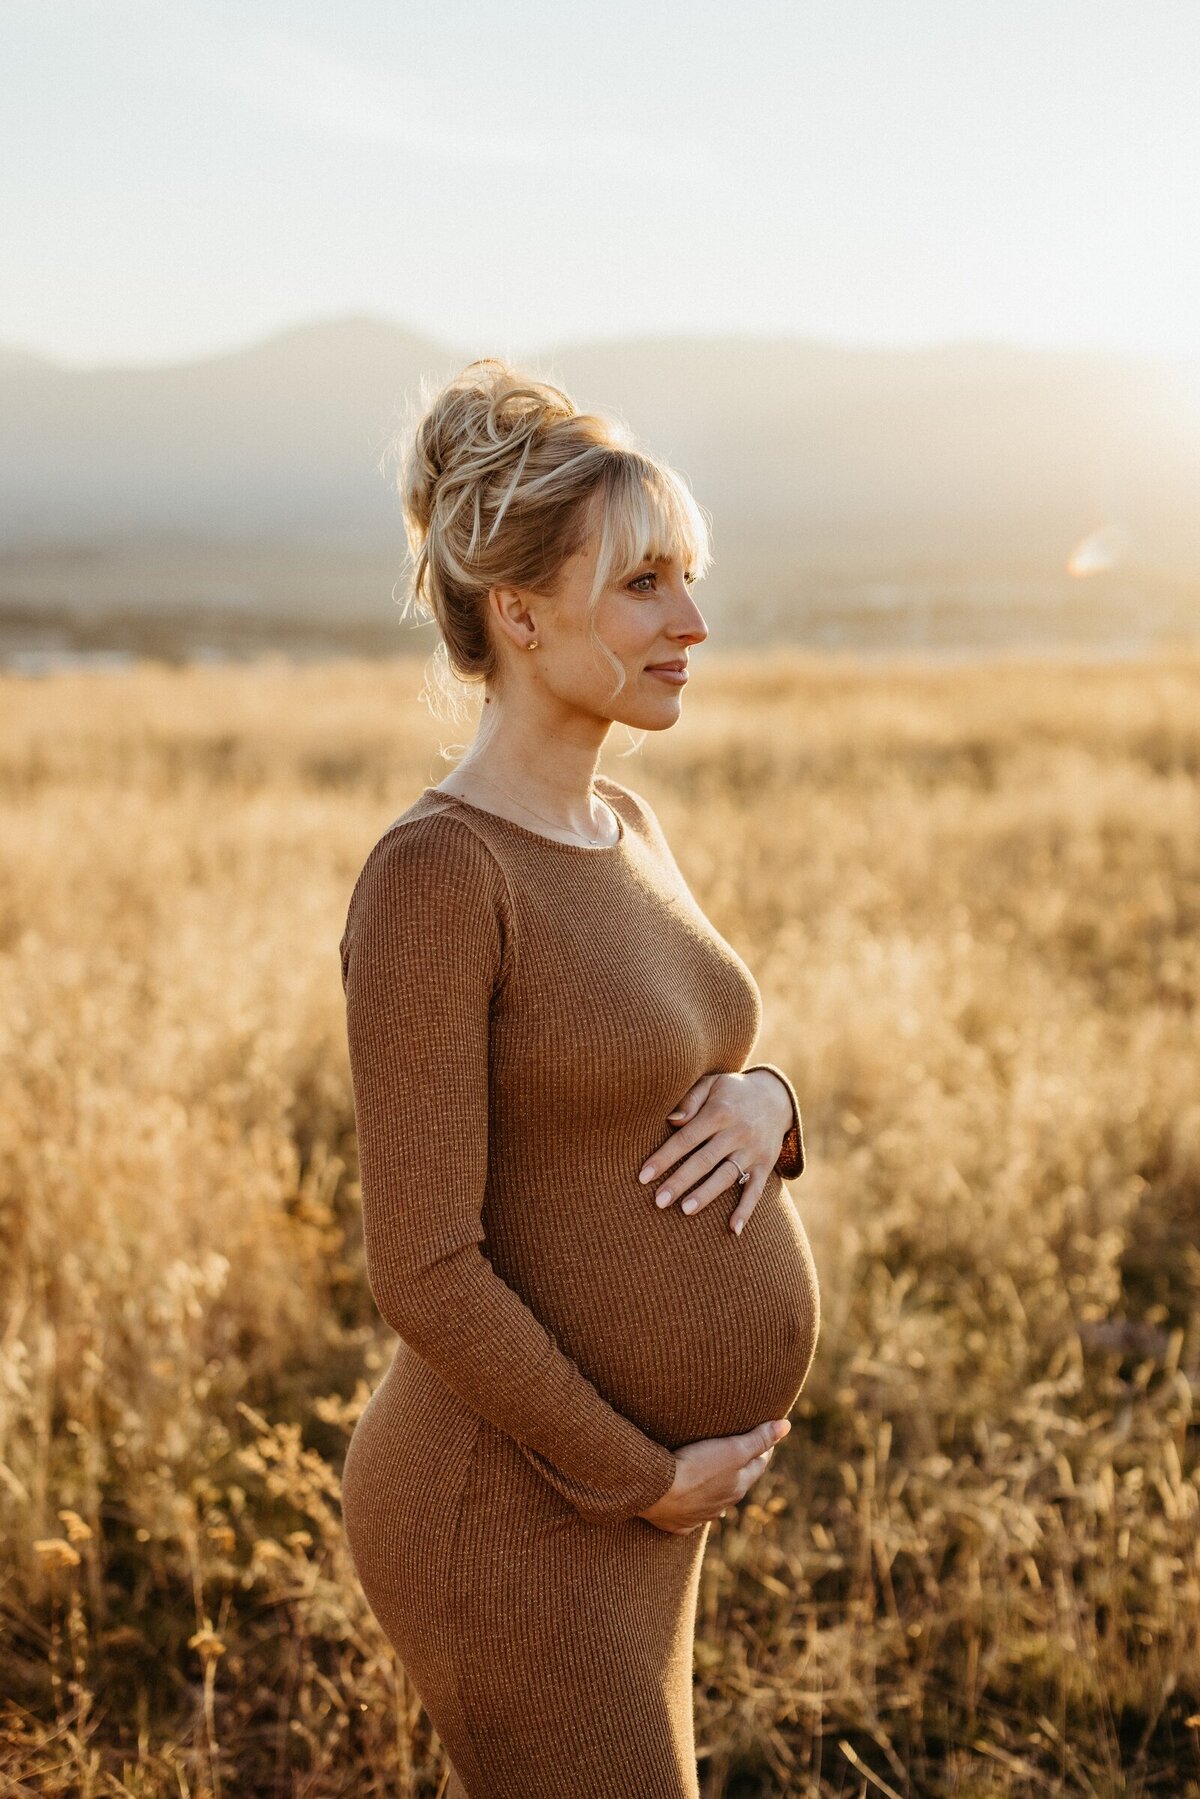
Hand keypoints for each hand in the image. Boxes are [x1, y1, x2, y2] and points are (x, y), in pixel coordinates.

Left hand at [637, 1068, 794, 1235]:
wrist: (776, 1097)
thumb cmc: (731, 1092)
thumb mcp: (711, 1084)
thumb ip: (690, 1100)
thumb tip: (671, 1120)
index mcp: (719, 1112)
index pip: (686, 1139)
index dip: (664, 1158)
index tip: (643, 1176)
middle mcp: (737, 1132)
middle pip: (704, 1161)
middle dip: (680, 1182)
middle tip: (658, 1201)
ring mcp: (752, 1151)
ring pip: (726, 1176)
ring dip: (706, 1195)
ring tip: (685, 1211)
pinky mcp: (766, 1165)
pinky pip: (756, 1190)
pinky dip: (745, 1210)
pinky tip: (733, 1229)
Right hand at [638, 1418, 791, 1532]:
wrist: (657, 1492)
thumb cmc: (696, 1467)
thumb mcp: (732, 1449)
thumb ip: (759, 1439)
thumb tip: (786, 1426)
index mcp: (738, 1486)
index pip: (758, 1464)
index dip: (762, 1448)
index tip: (764, 1435)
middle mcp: (723, 1504)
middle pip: (738, 1483)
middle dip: (741, 1468)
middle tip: (740, 1451)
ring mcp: (700, 1515)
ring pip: (716, 1501)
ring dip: (718, 1489)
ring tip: (715, 1475)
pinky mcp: (678, 1522)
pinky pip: (691, 1516)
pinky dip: (695, 1508)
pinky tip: (691, 1503)